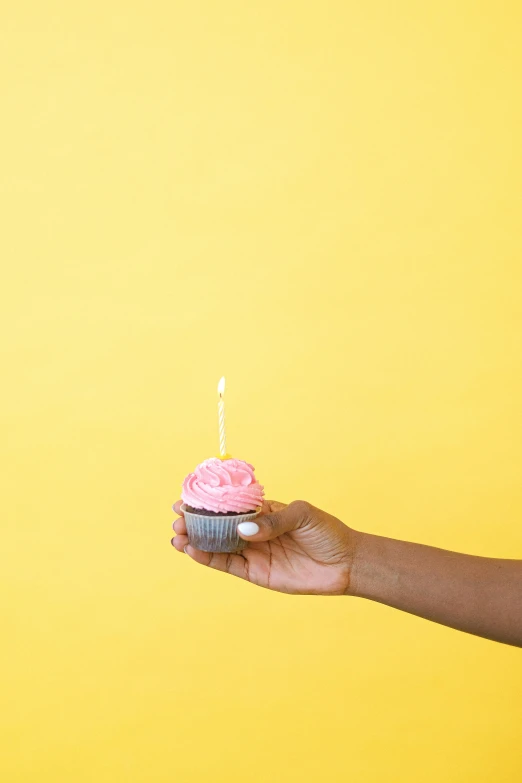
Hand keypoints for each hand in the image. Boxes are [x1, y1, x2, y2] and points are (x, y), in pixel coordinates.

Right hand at [171, 499, 356, 594]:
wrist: (345, 563)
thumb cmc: (327, 533)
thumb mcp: (302, 516)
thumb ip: (273, 521)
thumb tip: (243, 530)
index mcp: (263, 511)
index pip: (230, 504)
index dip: (207, 501)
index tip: (186, 497)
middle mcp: (254, 531)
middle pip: (218, 525)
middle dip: (195, 521)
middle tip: (178, 518)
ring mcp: (253, 552)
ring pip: (217, 545)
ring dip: (195, 541)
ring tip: (177, 536)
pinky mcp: (256, 573)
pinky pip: (227, 565)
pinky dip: (208, 558)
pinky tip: (192, 551)